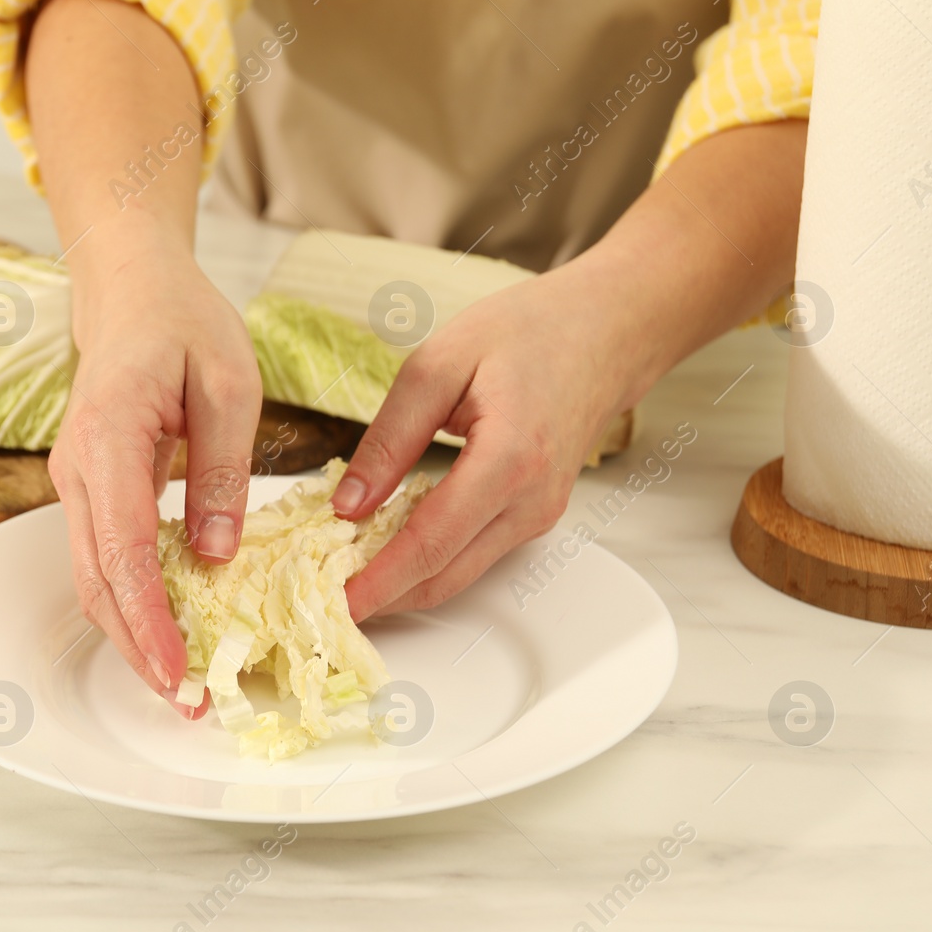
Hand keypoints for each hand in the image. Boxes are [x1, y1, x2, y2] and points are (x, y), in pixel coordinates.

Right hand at [48, 232, 261, 716]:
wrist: (132, 291)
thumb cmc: (183, 322)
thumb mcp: (228, 382)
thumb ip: (222, 468)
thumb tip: (218, 554)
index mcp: (110, 437)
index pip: (122, 547)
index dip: (148, 617)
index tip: (176, 670)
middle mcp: (79, 470)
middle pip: (98, 581)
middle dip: (139, 648)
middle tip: (188, 701)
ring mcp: (78, 484)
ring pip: (95, 579)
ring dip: (132, 635)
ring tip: (182, 683)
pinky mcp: (92, 491)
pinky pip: (106, 559)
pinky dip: (133, 604)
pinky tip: (170, 630)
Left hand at [333, 258, 642, 619]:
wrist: (605, 329)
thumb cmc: (528, 331)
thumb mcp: (438, 365)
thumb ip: (389, 439)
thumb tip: (346, 504)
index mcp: (507, 461)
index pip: (430, 544)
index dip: (378, 581)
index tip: (334, 602)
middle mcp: (531, 501)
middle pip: (445, 576)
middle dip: (384, 598)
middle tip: (326, 599)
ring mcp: (539, 514)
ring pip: (460, 573)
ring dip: (404, 583)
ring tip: (345, 575)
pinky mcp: (537, 515)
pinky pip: (475, 553)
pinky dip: (430, 561)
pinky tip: (388, 548)